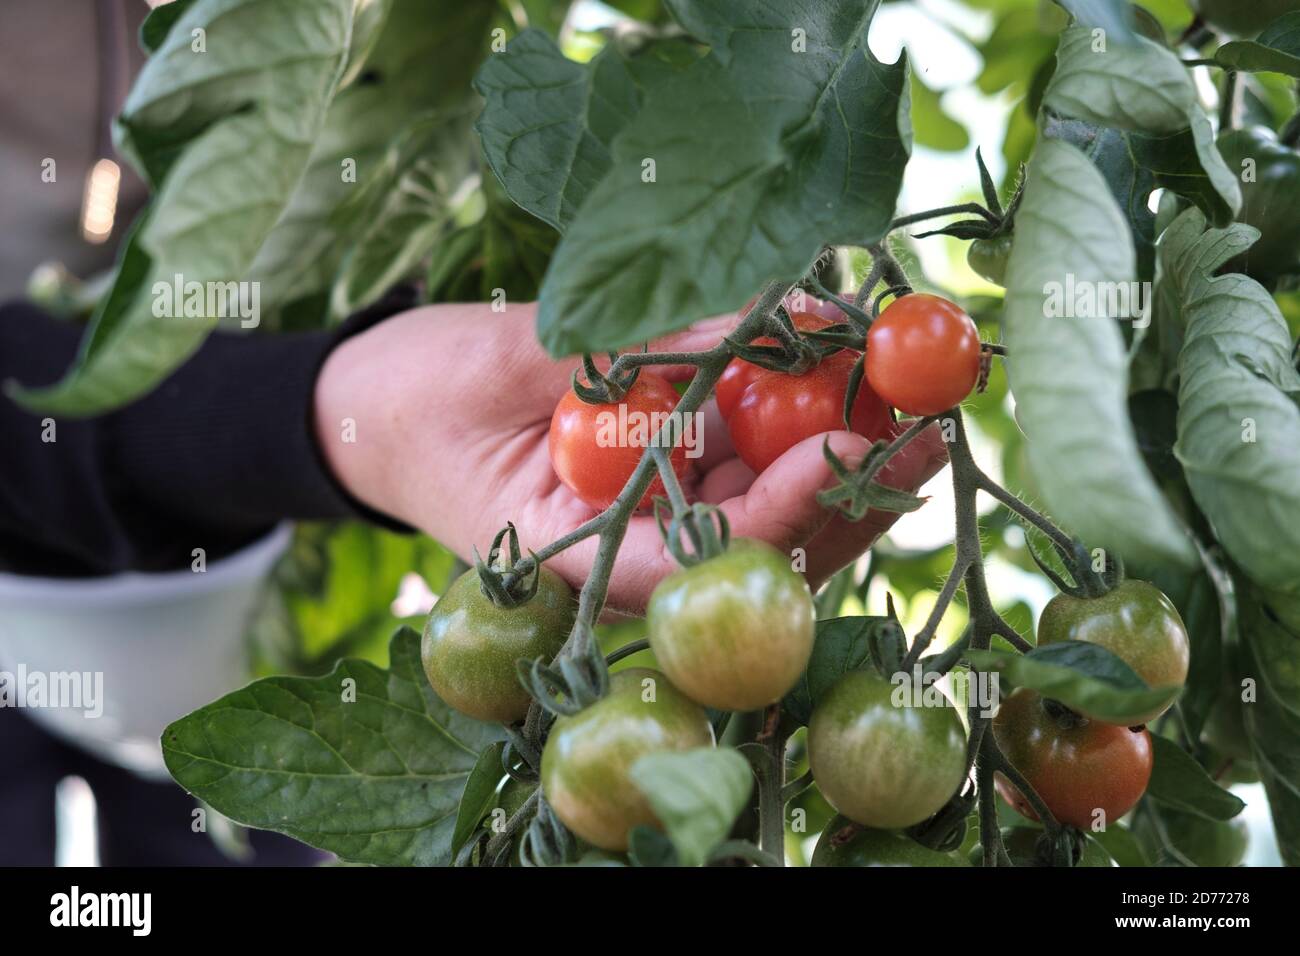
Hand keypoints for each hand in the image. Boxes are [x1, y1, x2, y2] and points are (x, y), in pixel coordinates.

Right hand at [313, 302, 948, 613]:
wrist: (371, 406)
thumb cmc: (408, 400)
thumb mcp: (498, 359)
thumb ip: (618, 349)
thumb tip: (744, 321)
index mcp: (580, 558)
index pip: (700, 562)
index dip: (782, 515)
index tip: (846, 446)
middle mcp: (633, 549)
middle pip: (761, 545)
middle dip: (848, 485)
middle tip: (927, 414)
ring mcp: (654, 512)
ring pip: (770, 502)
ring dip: (840, 449)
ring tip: (908, 382)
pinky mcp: (666, 470)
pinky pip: (745, 456)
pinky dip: (792, 412)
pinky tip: (840, 362)